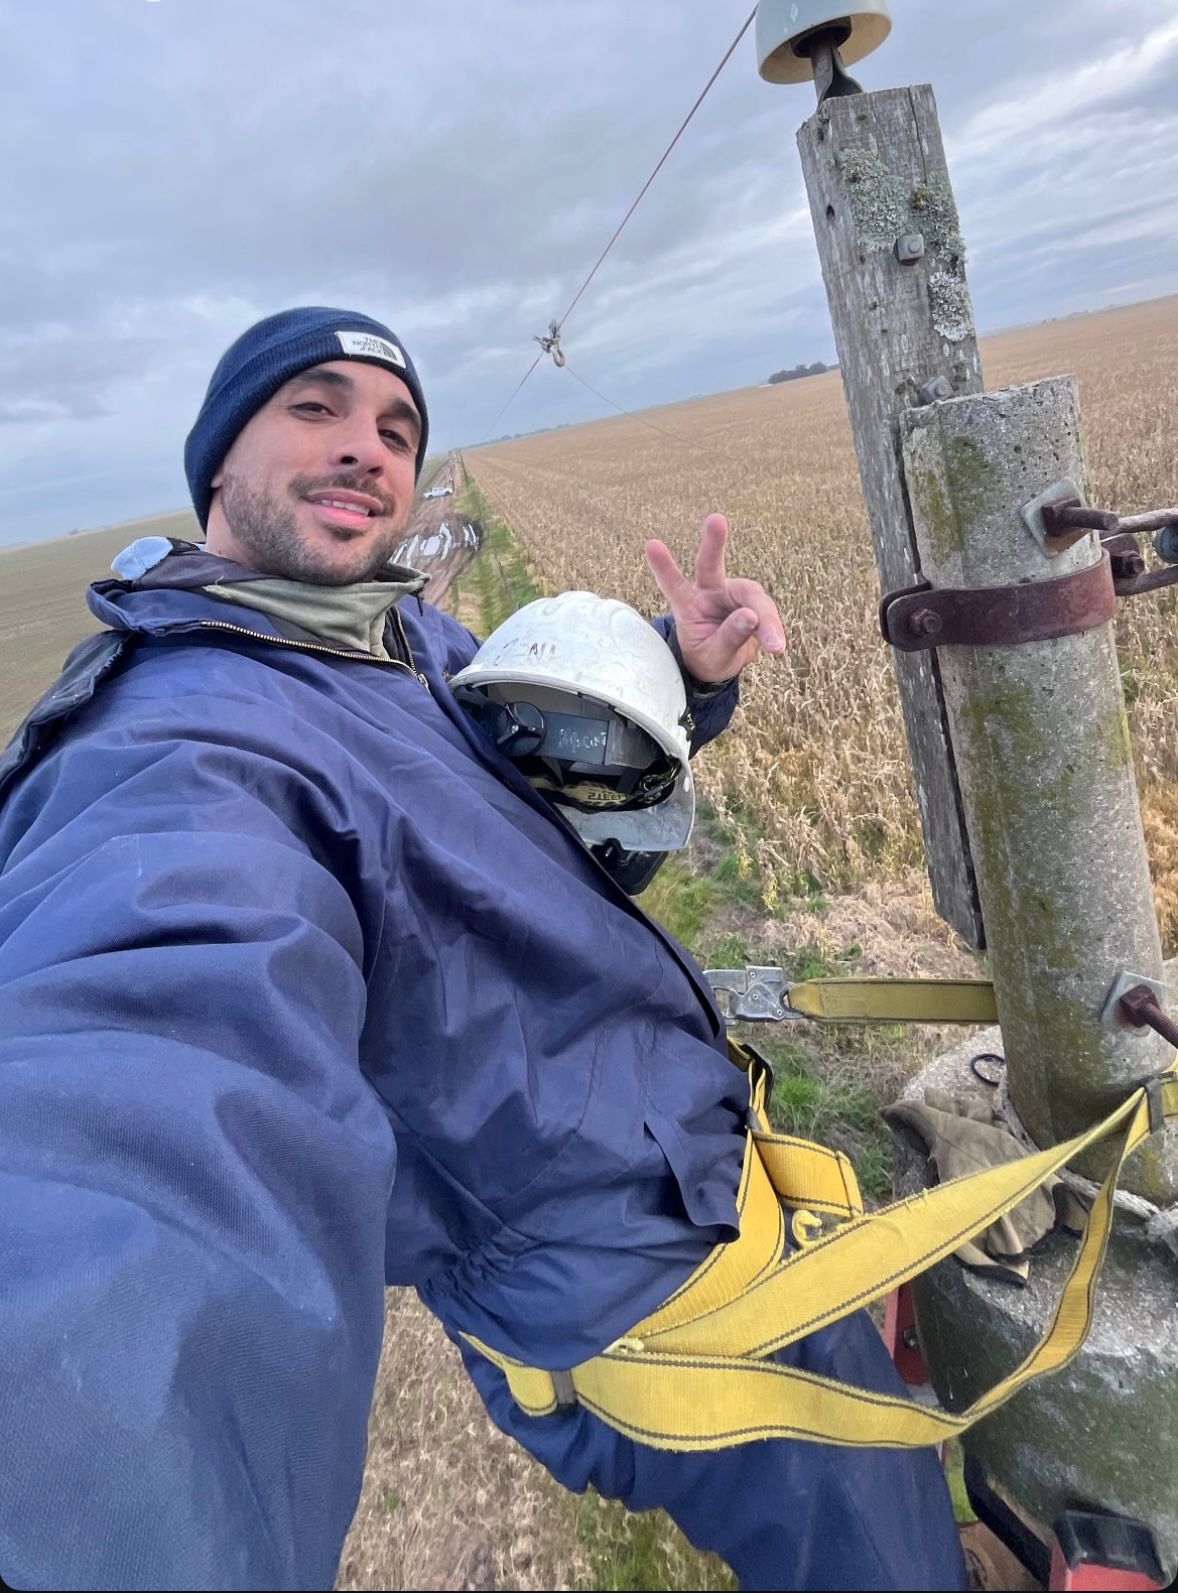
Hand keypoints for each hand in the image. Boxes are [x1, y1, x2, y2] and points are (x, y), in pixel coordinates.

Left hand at [645, 514, 786, 684]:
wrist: (725, 660)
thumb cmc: (709, 657)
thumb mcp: (713, 658)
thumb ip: (728, 638)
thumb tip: (751, 615)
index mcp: (688, 605)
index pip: (674, 584)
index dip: (664, 566)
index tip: (651, 544)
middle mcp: (709, 592)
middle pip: (710, 564)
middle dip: (713, 542)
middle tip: (716, 520)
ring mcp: (733, 593)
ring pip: (752, 597)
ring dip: (766, 620)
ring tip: (774, 646)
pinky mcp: (753, 600)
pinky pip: (767, 611)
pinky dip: (774, 628)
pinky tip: (776, 645)